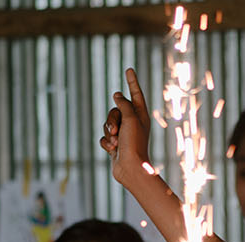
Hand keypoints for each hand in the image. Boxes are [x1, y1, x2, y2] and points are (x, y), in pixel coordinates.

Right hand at [99, 68, 153, 184]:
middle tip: (117, 131)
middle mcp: (133, 123)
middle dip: (112, 120)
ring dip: (109, 133)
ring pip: (107, 124)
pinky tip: (113, 150)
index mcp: (141, 116)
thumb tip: (118, 95)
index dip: (132, 82)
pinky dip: (106, 143)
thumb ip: (124, 104)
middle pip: (115, 110)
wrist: (131, 169)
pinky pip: (104, 137)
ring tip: (116, 143)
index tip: (129, 70)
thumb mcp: (130, 119)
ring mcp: (124, 134)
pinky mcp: (115, 145)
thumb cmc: (134, 143)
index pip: (135, 94)